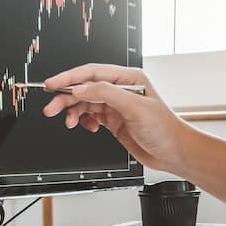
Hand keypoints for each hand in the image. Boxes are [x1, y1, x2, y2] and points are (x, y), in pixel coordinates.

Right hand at [42, 64, 189, 172]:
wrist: (173, 152)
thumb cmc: (164, 129)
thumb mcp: (134, 107)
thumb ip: (106, 94)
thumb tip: (81, 88)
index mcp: (128, 78)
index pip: (92, 73)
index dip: (70, 78)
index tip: (53, 84)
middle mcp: (120, 89)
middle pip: (85, 88)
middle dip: (66, 98)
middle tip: (51, 108)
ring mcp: (116, 105)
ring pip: (85, 103)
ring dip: (74, 112)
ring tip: (69, 122)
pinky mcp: (113, 120)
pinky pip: (90, 116)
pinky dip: (84, 121)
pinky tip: (87, 127)